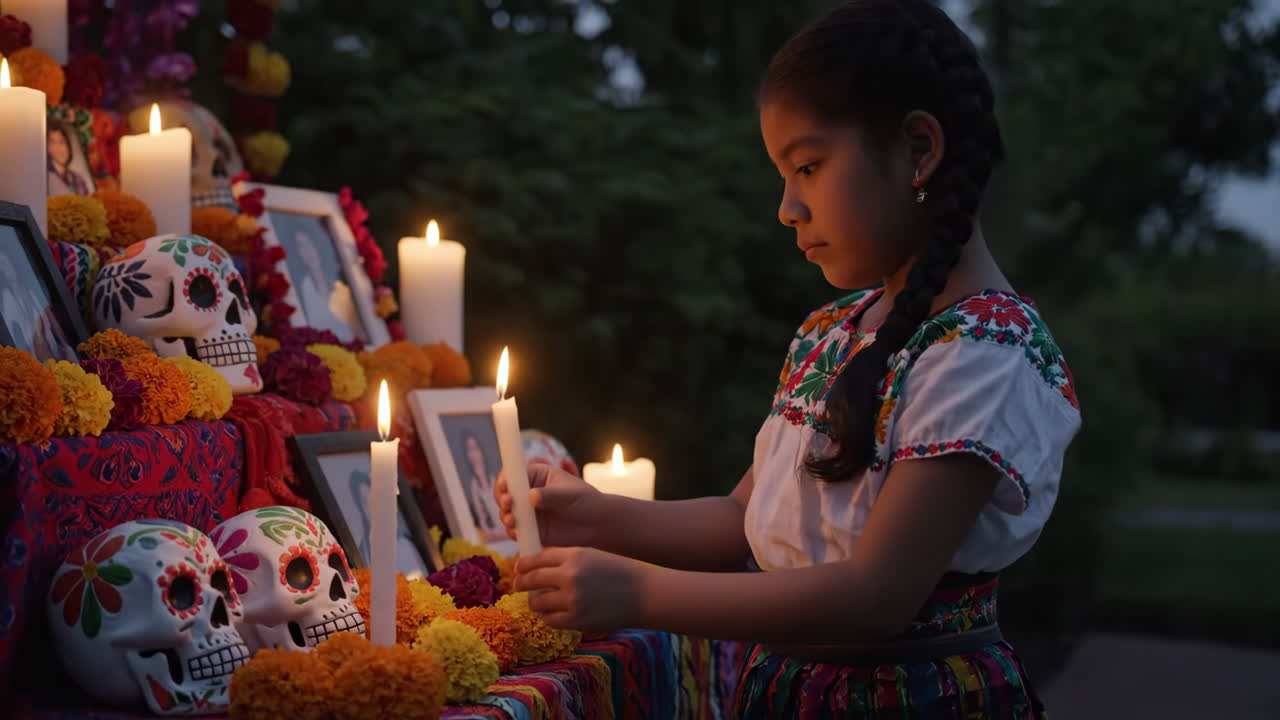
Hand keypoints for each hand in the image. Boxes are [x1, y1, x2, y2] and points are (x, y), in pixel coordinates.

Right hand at [495, 462, 602, 547]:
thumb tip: (531, 496)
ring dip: (505, 515)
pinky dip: (512, 532)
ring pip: (507, 512)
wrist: (597, 525)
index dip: (506, 479)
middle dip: (502, 498)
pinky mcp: (530, 529)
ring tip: (512, 520)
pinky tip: (516, 532)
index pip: (515, 473)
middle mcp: (528, 492)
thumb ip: (550, 495)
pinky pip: (515, 530)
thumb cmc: (586, 502)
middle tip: (508, 504)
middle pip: (505, 492)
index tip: (505, 487)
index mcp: (537, 476)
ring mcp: (528, 511)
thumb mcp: (570, 495)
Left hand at [514, 547, 648, 631]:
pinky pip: (550, 620)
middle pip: (531, 580)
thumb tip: (535, 567)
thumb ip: (565, 559)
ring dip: (534, 602)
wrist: (643, 594)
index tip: (519, 568)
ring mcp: (573, 599)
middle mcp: (570, 576)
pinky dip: (548, 616)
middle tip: (518, 585)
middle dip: (521, 583)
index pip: (536, 558)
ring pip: (537, 602)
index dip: (523, 564)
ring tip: (538, 601)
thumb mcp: (592, 555)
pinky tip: (552, 612)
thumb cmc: (617, 572)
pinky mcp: (577, 620)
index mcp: (574, 555)